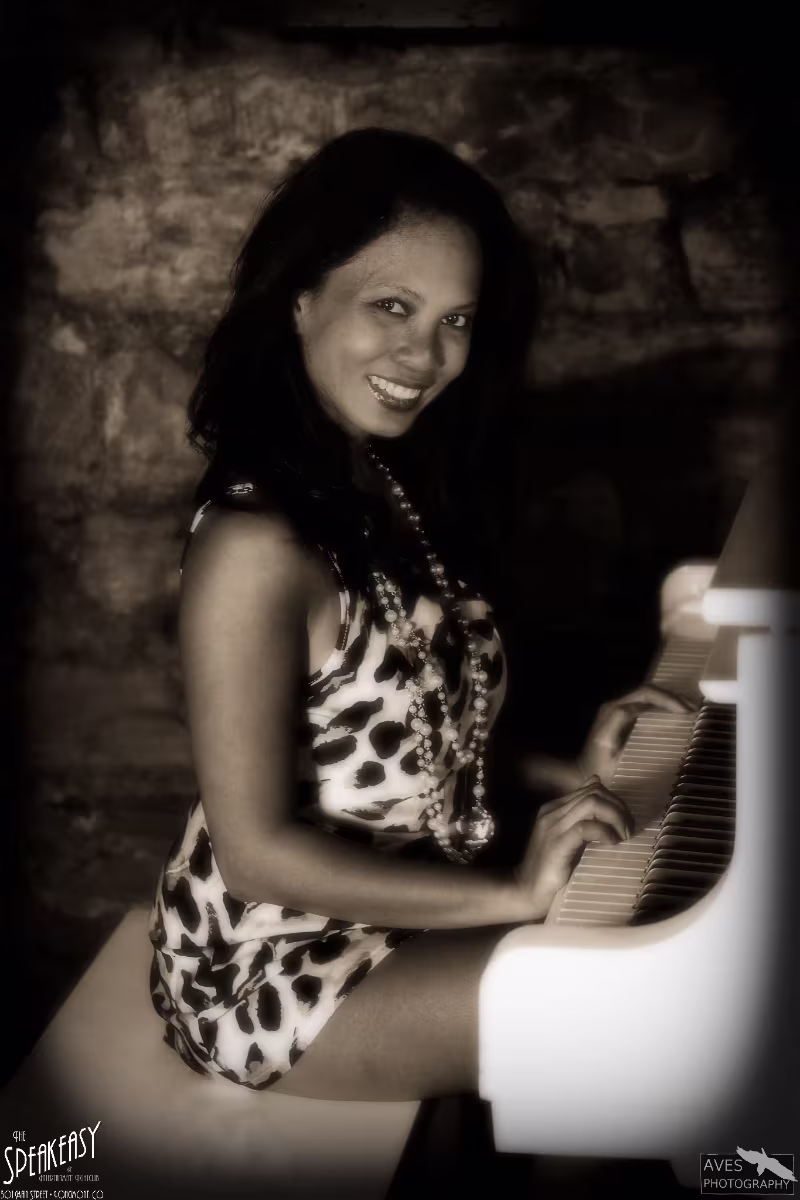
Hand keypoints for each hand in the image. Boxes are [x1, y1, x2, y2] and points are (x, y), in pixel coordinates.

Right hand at [513, 776, 633, 919]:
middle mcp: (552, 812)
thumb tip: (599, 795)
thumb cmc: (551, 869)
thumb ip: (581, 821)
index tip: (625, 822)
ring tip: (622, 837)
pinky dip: (605, 832)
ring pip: (592, 803)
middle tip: (628, 831)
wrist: (526, 891)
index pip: (591, 788)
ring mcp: (553, 826)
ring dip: (615, 817)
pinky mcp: (557, 844)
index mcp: (554, 808)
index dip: (615, 802)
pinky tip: (612, 844)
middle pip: (595, 792)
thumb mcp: (568, 839)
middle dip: (619, 808)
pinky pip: (586, 827)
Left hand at [577, 683, 696, 785]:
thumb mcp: (613, 755)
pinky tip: (678, 715)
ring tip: (691, 709)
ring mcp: (616, 710)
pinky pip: (644, 704)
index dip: (667, 700)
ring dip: (669, 699)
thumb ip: (625, 734)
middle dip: (672, 697)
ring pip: (647, 695)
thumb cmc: (599, 771)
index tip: (687, 712)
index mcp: (612, 713)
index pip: (645, 696)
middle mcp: (613, 707)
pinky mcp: (621, 717)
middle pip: (647, 691)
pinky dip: (662, 706)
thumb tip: (641, 714)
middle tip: (694, 708)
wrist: (582, 775)